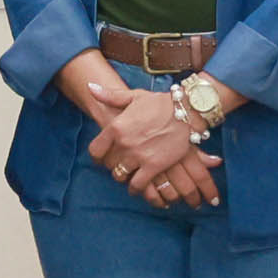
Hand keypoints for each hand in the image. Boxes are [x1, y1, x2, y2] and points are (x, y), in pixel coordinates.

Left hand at [103, 96, 222, 210]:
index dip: (98, 157)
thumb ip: (111, 96)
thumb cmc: (160, 103)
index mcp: (116, 126)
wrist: (187, 111)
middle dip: (112, 166)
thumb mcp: (134, 96)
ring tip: (128, 176)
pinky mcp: (153, 166)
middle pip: (108, 164)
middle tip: (118, 166)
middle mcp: (124, 143)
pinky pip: (138, 184)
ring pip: (120, 176)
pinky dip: (136, 188)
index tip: (102, 159)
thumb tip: (90, 88)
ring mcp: (138, 156)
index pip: (95, 150)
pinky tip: (137, 187)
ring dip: (123, 177)